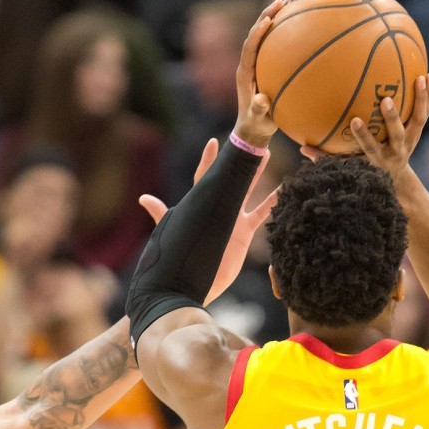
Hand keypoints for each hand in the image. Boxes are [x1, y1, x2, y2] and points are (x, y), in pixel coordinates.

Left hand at [138, 138, 279, 302]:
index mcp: (199, 207)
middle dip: (239, 160)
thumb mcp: (172, 235)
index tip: (214, 142)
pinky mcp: (244, 234)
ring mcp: (232, 220)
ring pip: (247, 191)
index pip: (204, 177)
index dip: (209, 160)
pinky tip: (284, 190)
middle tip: (250, 141)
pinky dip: (272, 203)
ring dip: (256, 175)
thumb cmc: (179, 261)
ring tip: (267, 154)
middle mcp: (216, 210)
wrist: (194, 286)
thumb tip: (144, 198)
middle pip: (230, 179)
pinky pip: (262, 214)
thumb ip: (162, 215)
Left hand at [232, 0, 285, 149]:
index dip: (257, 33)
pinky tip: (303, 22)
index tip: (269, 20)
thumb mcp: (258, 120)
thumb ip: (259, 110)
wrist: (252, 128)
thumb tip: (261, 100)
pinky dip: (286, 30)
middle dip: (269, 14)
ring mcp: (257, 62)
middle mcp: (249, 63)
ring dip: (277, 16)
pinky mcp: (266, 64)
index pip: (249, 46)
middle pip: (256, 31)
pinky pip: (275, 43)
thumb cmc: (257, 125)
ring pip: (266, 34)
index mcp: (245, 72)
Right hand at [302, 73, 428, 176]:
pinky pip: (425, 111)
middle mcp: (396, 151)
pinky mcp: (418, 131)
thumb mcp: (348, 167)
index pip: (370, 147)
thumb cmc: (365, 168)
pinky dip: (428, 94)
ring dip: (420, 99)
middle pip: (396, 134)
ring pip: (418, 120)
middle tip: (386, 100)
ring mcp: (410, 141)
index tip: (355, 120)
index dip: (364, 135)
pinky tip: (428, 74)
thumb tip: (302, 148)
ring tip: (420, 78)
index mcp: (378, 158)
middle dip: (392, 118)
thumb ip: (326, 159)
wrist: (396, 179)